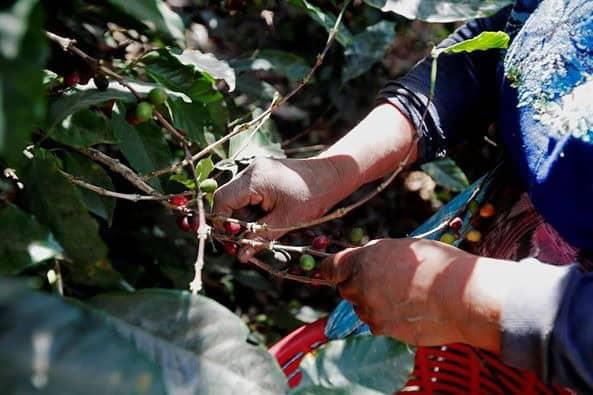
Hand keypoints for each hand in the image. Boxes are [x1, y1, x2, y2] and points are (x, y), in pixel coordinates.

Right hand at [212, 157, 358, 261]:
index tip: (232, 242)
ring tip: (263, 230)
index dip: (222, 223)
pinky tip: (267, 219)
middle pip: (227, 200)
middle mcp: (250, 170)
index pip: (222, 200)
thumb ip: (260, 238)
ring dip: (245, 218)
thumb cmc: (312, 196)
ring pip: (237, 199)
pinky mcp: (262, 173)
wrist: (331, 175)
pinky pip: (247, 194)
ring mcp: (256, 170)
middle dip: (234, 224)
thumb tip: (241, 256)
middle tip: (245, 244)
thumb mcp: (286, 221)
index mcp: (254, 179)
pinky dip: (253, 209)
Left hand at [320, 238, 502, 351]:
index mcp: (364, 260)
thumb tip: (364, 259)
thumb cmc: (439, 265)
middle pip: (345, 288)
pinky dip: (386, 318)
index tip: (333, 270)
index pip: (330, 267)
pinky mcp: (384, 329)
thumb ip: (377, 254)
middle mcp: (362, 286)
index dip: (331, 269)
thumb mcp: (404, 247)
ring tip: (402, 295)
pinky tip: (408, 309)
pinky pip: (377, 323)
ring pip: (361, 307)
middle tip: (382, 280)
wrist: (462, 296)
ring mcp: (371, 311)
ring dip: (372, 302)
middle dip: (357, 285)